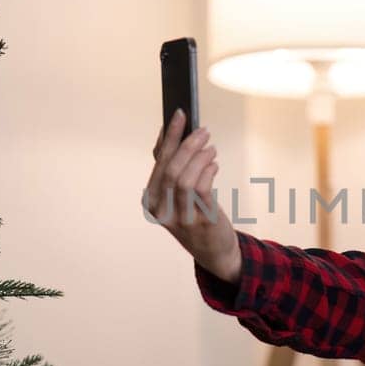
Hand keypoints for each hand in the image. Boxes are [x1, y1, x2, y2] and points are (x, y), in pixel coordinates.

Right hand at [144, 109, 240, 282]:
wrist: (213, 251)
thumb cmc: (193, 215)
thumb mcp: (174, 195)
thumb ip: (171, 168)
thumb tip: (171, 133)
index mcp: (151, 200)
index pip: (159, 162)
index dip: (170, 137)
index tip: (180, 114)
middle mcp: (161, 210)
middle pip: (171, 168)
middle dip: (187, 144)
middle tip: (203, 130)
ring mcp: (180, 218)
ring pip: (185, 178)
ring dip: (200, 157)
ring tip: (210, 147)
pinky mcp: (201, 221)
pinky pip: (201, 189)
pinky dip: (208, 171)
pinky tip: (213, 164)